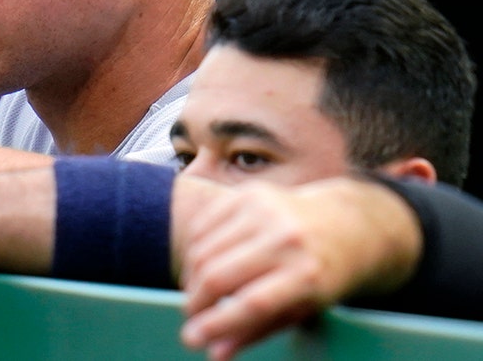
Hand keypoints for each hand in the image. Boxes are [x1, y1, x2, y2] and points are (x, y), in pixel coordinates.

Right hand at [178, 178, 420, 359]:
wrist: (346, 224)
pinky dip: (193, 250)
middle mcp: (286, 238)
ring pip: (203, 251)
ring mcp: (266, 210)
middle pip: (218, 275)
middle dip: (195, 302)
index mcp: (307, 275)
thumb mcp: (301, 310)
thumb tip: (215, 355)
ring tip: (196, 292)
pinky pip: (202, 226)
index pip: (252, 303)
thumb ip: (256, 331)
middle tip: (191, 316)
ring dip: (190, 278)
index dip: (216, 324)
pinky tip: (200, 264)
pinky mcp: (248, 193)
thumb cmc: (321, 276)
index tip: (191, 339)